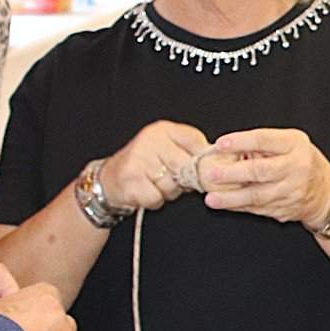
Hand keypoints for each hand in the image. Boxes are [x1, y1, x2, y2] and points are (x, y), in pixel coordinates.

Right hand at [98, 120, 212, 211]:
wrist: (110, 179)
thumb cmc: (144, 166)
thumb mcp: (167, 150)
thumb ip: (191, 153)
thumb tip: (220, 165)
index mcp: (163, 130)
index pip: (196, 142)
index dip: (201, 160)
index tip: (198, 168)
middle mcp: (150, 140)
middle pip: (186, 166)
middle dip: (184, 180)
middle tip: (173, 179)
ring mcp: (139, 159)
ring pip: (172, 185)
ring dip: (168, 192)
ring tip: (155, 183)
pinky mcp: (130, 179)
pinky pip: (156, 197)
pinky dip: (154, 200)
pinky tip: (146, 191)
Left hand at [200, 127, 329, 225]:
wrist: (325, 193)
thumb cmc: (301, 161)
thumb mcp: (290, 143)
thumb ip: (264, 145)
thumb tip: (229, 151)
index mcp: (295, 145)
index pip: (264, 140)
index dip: (241, 141)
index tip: (221, 144)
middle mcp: (295, 168)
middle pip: (261, 171)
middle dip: (233, 173)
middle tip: (211, 174)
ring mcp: (290, 192)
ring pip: (257, 196)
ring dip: (231, 198)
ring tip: (212, 199)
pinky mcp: (284, 209)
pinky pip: (257, 209)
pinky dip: (238, 207)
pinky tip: (224, 204)